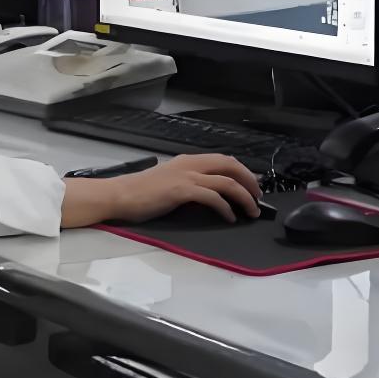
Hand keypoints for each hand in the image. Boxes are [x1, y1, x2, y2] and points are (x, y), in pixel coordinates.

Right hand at [62, 154, 261, 228]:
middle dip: (249, 181)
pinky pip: (213, 197)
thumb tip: (210, 194)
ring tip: (251, 211)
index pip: (223, 159)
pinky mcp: (181, 190)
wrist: (120, 195)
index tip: (252, 185)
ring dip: (244, 196)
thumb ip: (189, 182)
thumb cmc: (141, 192)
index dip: (243, 171)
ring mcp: (186, 176)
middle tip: (258, 197)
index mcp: (187, 160)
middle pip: (230, 165)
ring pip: (227, 181)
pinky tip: (230, 218)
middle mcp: (190, 164)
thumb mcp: (169, 180)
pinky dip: (226, 208)